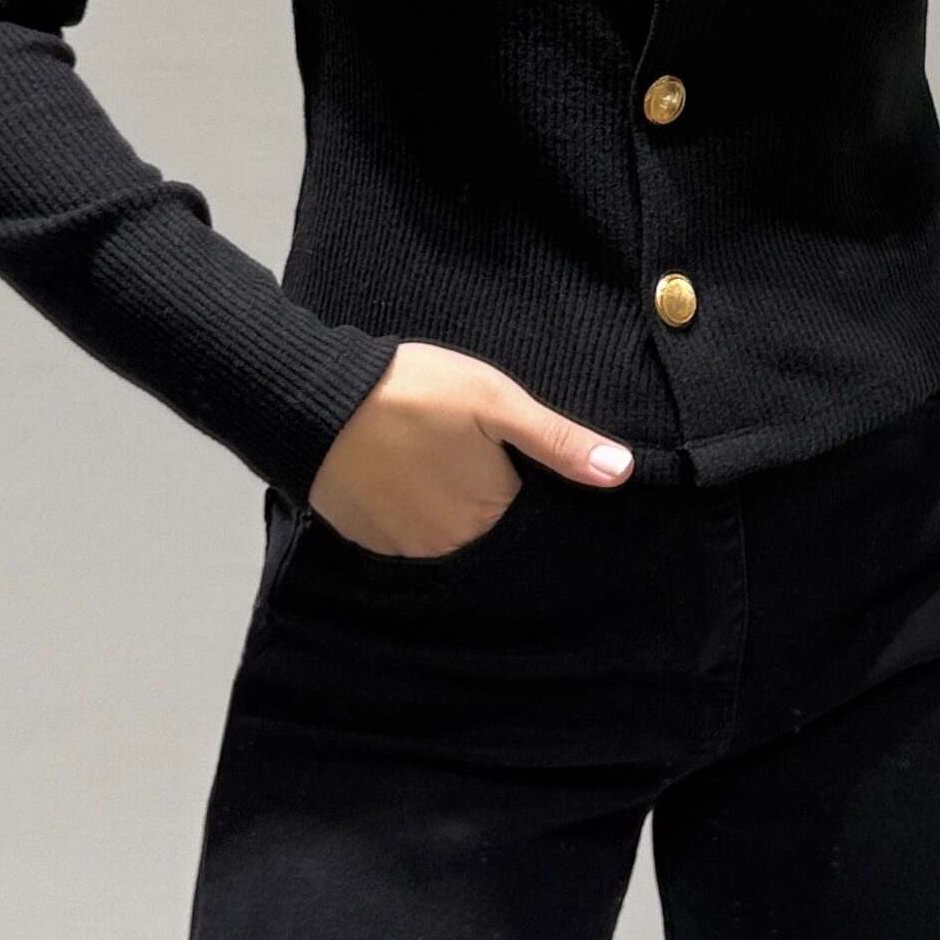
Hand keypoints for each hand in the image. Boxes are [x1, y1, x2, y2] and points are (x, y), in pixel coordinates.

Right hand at [307, 341, 634, 556]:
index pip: (525, 516)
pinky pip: (400, 534)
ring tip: (428, 460)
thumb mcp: (497, 403)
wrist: (318, 397)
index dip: (520, 485)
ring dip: (442, 507)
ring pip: (441, 532)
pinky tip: (398, 474)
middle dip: (481, 497)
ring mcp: (404, 547)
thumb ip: (559, 442)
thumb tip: (621, 473)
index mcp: (491, 515)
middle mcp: (450, 545)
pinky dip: (404, 511)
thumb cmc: (416, 392)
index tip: (507, 459)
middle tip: (462, 452)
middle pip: (483, 528)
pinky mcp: (365, 538)